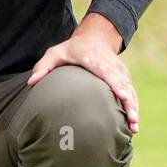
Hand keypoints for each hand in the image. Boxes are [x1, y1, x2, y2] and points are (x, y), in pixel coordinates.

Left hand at [27, 14, 139, 133]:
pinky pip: (131, 94)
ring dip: (134, 109)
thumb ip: (43, 67)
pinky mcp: (125, 79)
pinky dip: (134, 108)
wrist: (96, 38)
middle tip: (132, 121)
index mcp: (95, 60)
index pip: (108, 72)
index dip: (117, 85)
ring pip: (130, 92)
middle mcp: (111, 67)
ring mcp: (120, 73)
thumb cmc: (72, 49)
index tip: (124, 97)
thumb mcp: (55, 53)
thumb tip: (31, 83)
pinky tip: (133, 125)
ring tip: (134, 128)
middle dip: (129, 103)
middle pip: (123, 86)